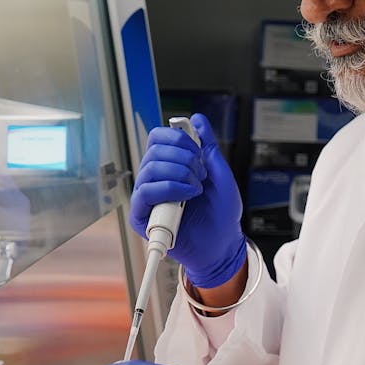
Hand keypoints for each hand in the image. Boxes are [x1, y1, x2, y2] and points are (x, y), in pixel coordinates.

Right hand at [129, 113, 245, 287]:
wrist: (223, 245)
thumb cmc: (221, 214)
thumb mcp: (221, 175)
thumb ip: (209, 147)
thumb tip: (198, 119)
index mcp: (170, 166)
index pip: (158, 138)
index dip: (176, 137)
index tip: (198, 149)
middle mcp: (156, 179)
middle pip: (153, 150)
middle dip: (183, 156)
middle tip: (202, 173)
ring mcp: (148, 197)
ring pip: (149, 169)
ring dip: (179, 173)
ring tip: (198, 187)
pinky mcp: (142, 217)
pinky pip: (145, 193)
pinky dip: (169, 188)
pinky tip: (189, 195)